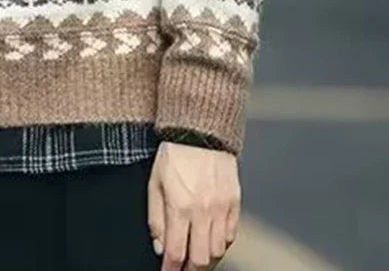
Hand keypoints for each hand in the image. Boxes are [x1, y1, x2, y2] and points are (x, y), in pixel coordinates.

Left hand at [148, 142, 240, 269]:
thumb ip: (156, 218)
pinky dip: (221, 244)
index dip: (171, 270)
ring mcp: (222, 208)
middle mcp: (203, 211)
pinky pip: (231, 235)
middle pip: (200, 259)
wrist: (200, 131)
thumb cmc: (174, 154)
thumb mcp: (154, 183)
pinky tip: (211, 242)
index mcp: (180, 206)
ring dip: (206, 260)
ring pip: (218, 251)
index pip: (176, 252)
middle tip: (182, 270)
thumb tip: (160, 246)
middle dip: (189, 270)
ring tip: (196, 259)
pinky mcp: (235, 202)